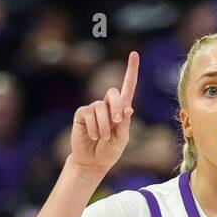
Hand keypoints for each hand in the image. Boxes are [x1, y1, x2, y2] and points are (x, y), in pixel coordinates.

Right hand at [69, 50, 138, 176]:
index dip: (131, 71)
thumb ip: (125, 123)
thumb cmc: (109, 151)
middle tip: (118, 122)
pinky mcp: (82, 113)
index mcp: (121, 111)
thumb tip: (129, 107)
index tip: (134, 54)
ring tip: (102, 138)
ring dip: (104, 125)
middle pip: (113, 93)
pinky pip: (90, 114)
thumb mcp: (121, 139)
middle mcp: (107, 106)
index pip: (127, 88)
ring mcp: (94, 109)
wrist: (92, 162)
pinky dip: (94, 127)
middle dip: (117, 107)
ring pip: (101, 107)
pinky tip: (93, 136)